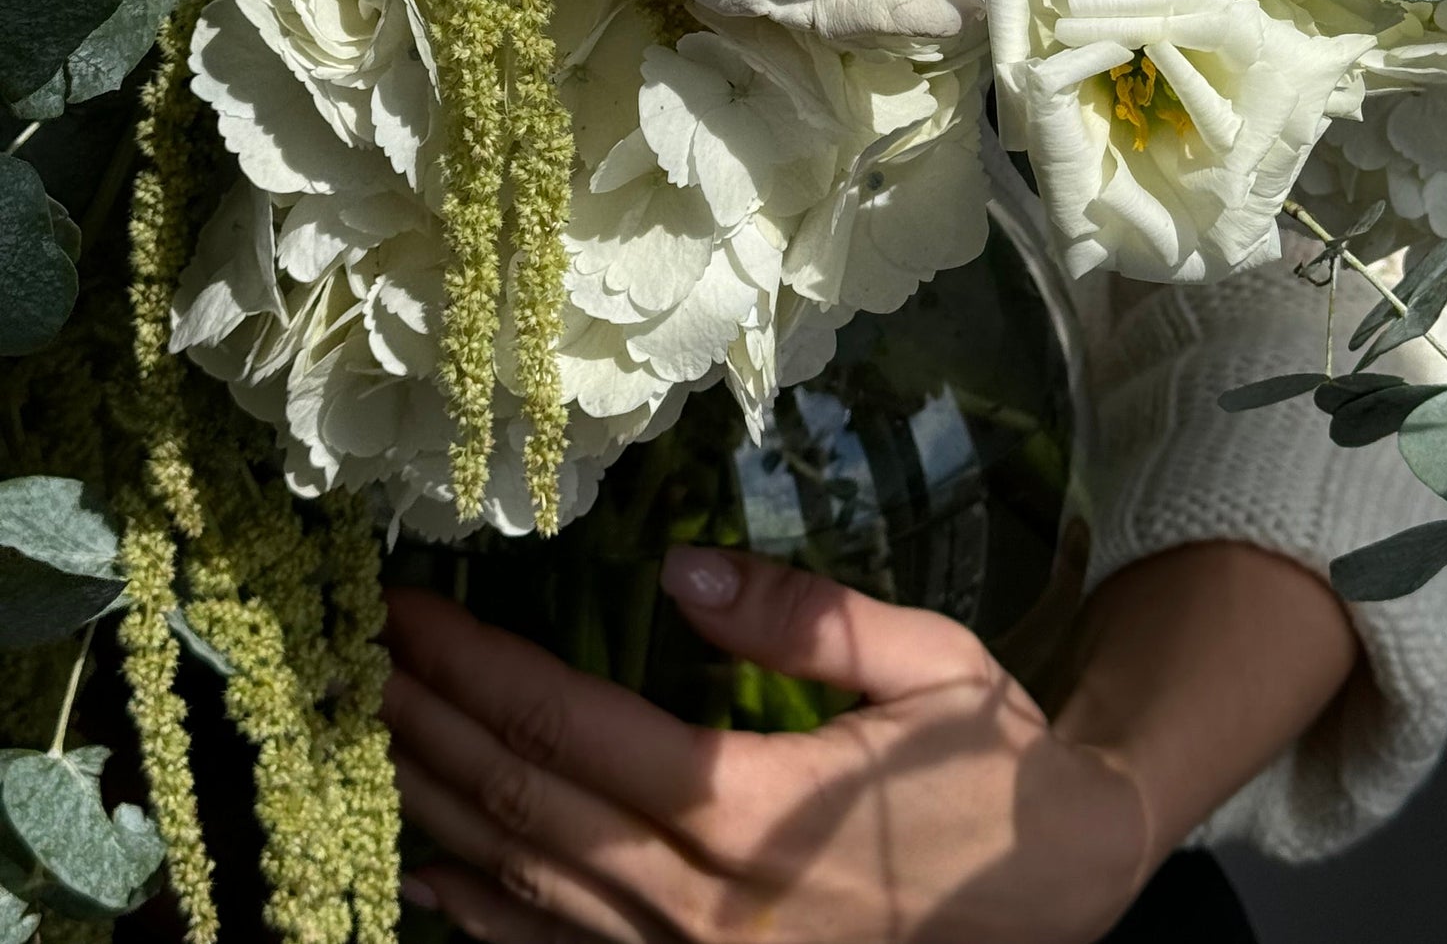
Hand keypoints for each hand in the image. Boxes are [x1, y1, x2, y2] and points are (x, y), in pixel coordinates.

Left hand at [382, 548, 1156, 943]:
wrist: (1064, 893)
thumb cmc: (996, 767)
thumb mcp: (932, 665)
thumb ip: (807, 619)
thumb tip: (679, 569)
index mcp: (756, 814)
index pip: (575, 733)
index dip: (478, 671)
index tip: (410, 610)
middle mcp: (706, 911)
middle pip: (527, 812)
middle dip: (428, 729)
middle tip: (350, 655)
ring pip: (526, 894)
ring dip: (435, 809)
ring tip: (364, 736)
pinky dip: (480, 916)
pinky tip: (432, 870)